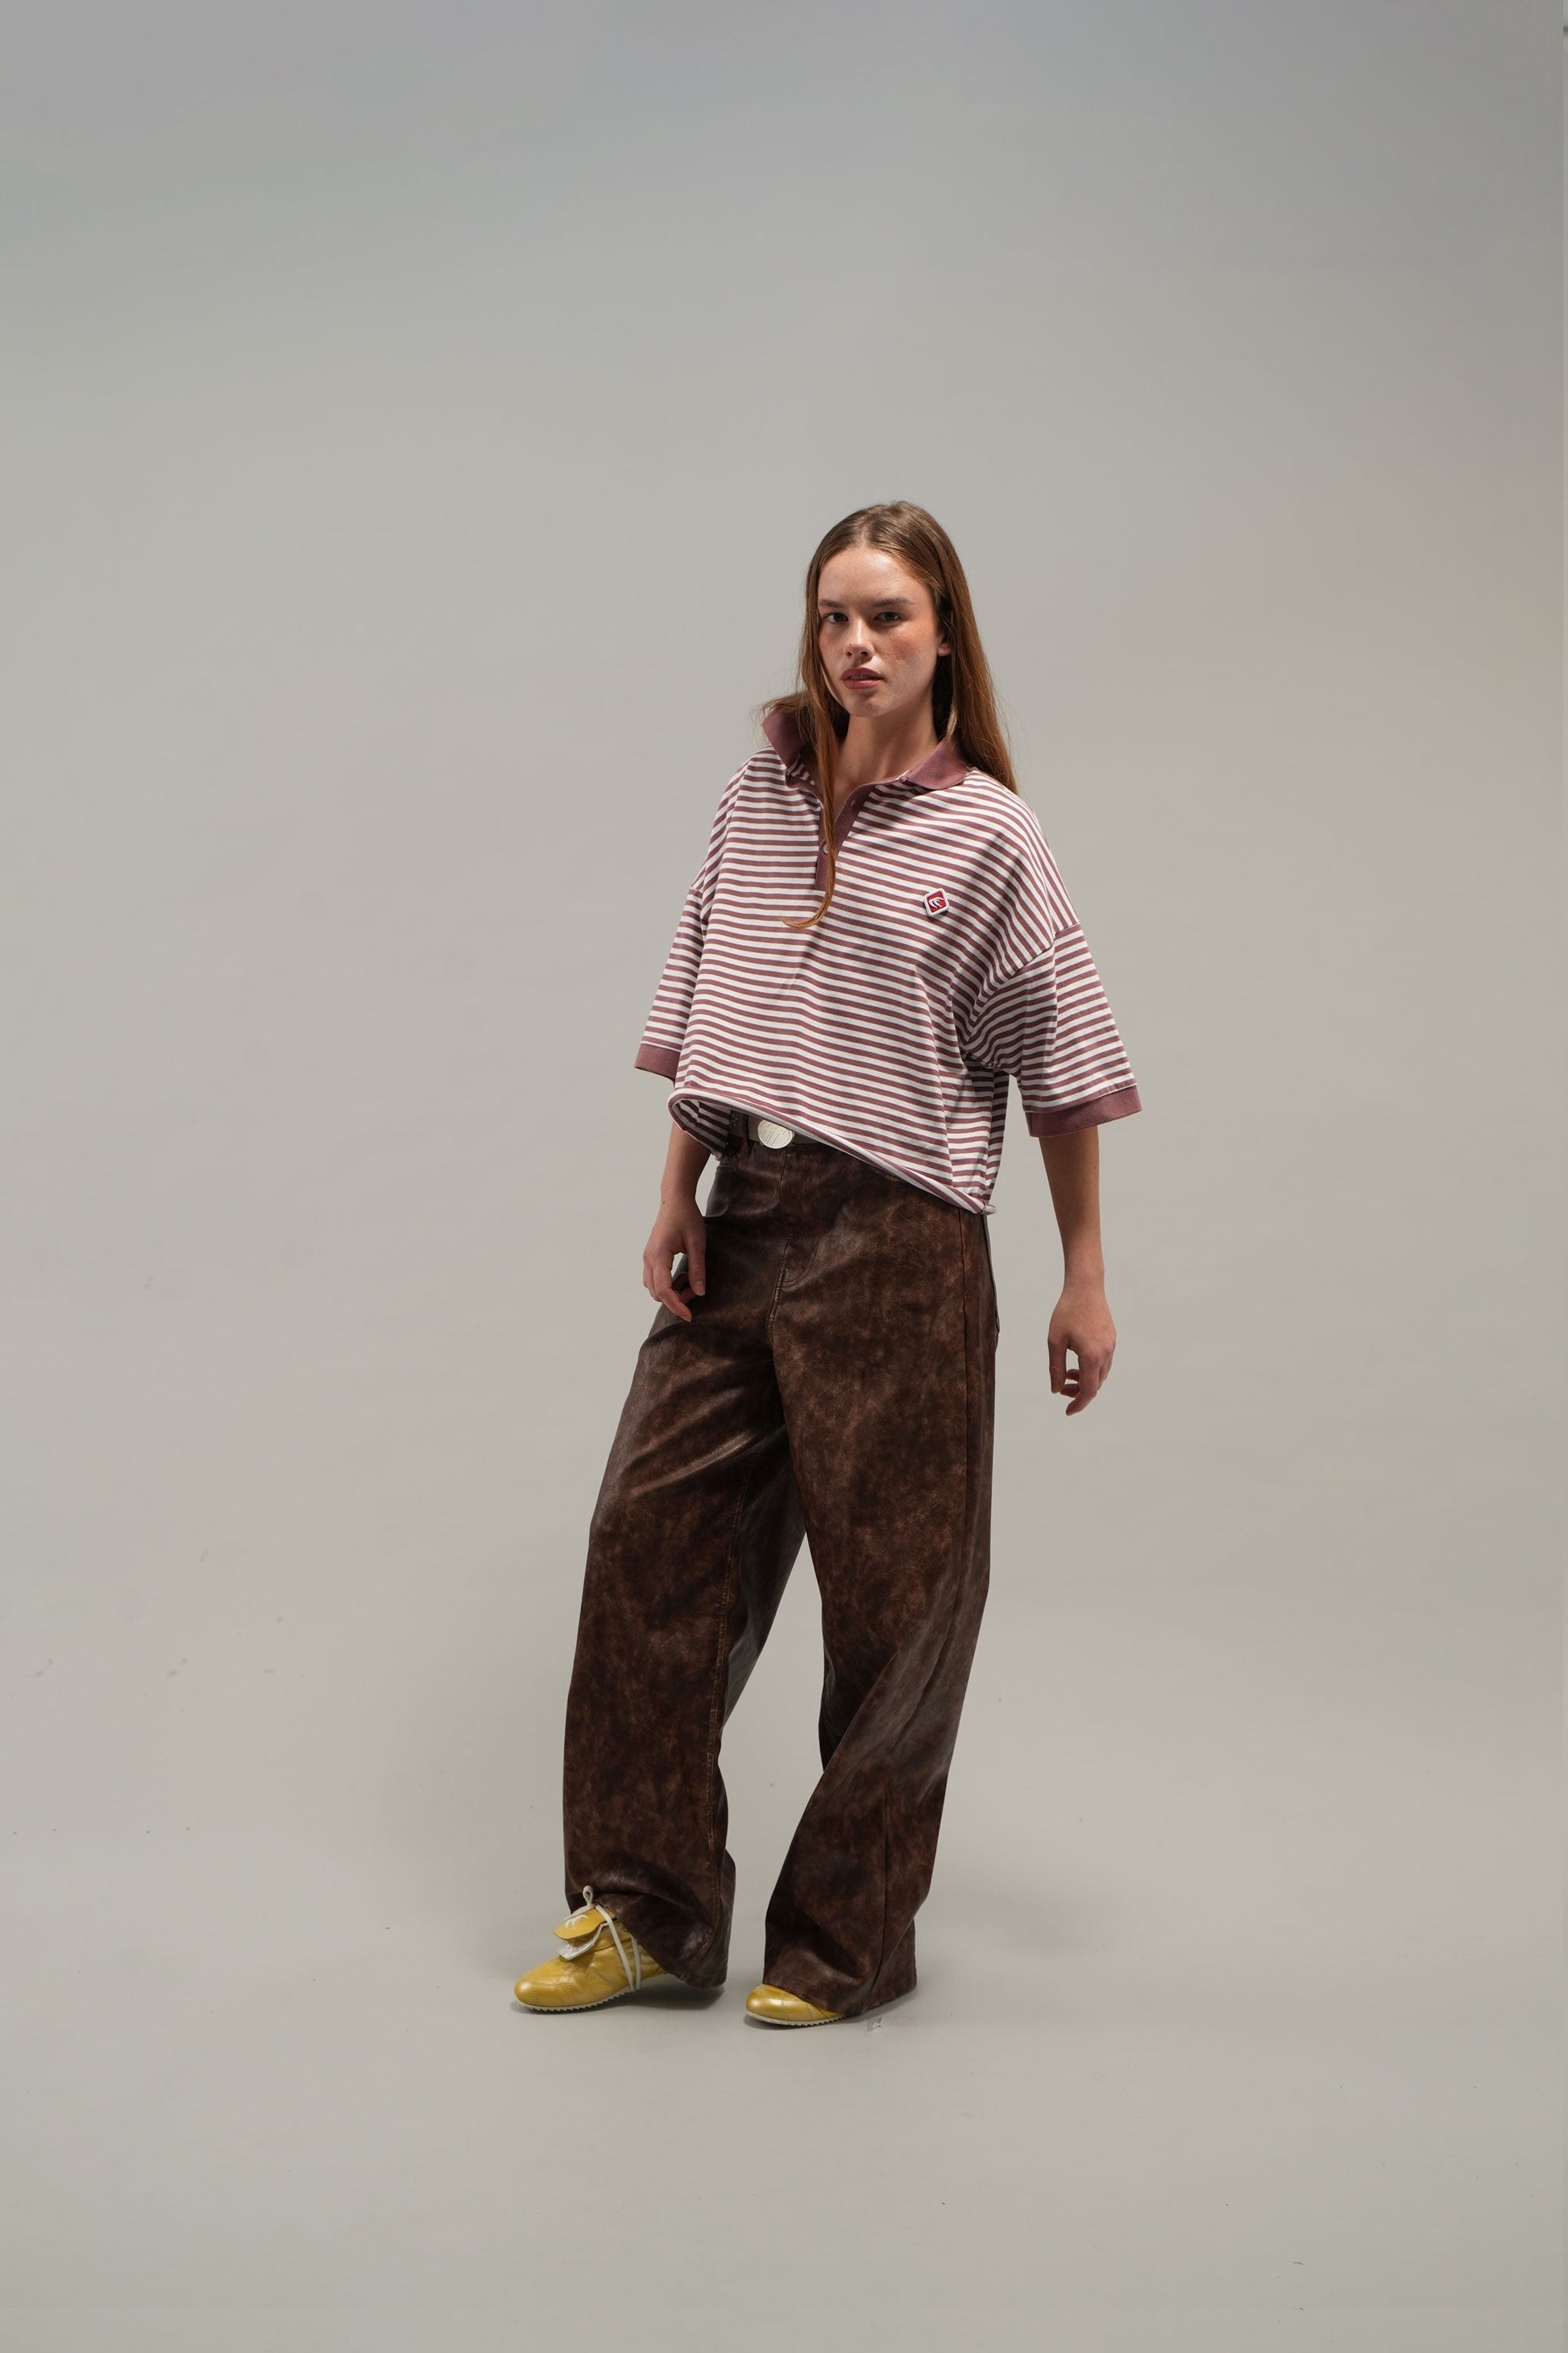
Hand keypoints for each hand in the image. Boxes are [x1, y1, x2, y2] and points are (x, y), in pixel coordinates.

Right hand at [643, 1192, 706, 1321]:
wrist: (674, 1199)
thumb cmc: (687, 1216)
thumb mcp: (697, 1243)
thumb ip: (698, 1268)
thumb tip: (700, 1292)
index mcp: (658, 1256)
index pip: (664, 1290)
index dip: (676, 1306)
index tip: (690, 1316)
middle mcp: (648, 1259)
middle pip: (657, 1293)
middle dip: (676, 1298)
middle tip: (696, 1288)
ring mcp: (647, 1258)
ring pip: (654, 1288)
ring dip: (672, 1291)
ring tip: (690, 1278)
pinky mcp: (651, 1257)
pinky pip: (655, 1280)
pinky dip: (668, 1284)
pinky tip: (683, 1274)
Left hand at [1048, 1277, 1115, 1414]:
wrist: (1085, 1286)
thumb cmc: (1066, 1312)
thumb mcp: (1055, 1341)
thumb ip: (1056, 1368)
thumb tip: (1056, 1390)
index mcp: (1092, 1355)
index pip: (1088, 1390)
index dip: (1078, 1404)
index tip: (1067, 1411)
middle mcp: (1106, 1353)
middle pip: (1096, 1385)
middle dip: (1079, 1392)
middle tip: (1061, 1388)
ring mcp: (1111, 1345)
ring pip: (1101, 1374)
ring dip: (1086, 1380)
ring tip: (1068, 1374)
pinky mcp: (1112, 1338)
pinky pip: (1104, 1362)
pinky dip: (1092, 1368)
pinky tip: (1078, 1362)